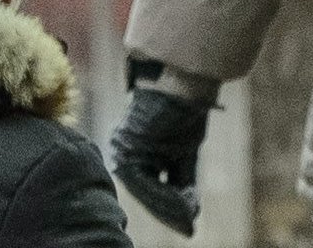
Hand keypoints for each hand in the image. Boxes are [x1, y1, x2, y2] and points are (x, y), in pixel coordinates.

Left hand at [108, 77, 213, 235]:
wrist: (181, 82)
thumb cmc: (184, 112)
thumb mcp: (184, 152)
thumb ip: (180, 180)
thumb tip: (190, 212)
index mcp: (133, 153)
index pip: (149, 189)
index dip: (168, 210)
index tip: (187, 227)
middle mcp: (122, 153)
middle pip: (145, 194)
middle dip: (169, 213)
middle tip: (189, 230)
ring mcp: (122, 150)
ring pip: (144, 191)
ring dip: (169, 207)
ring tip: (190, 218)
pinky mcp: (126, 148)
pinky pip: (145, 181)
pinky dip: (165, 195)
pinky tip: (185, 203)